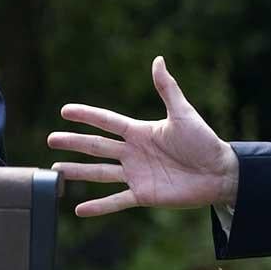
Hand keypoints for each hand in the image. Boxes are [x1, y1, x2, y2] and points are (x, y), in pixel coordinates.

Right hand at [48, 57, 238, 217]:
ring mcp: (136, 174)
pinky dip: (99, 207)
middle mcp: (133, 153)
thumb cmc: (204, 141)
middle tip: (51, 138)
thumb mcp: (183, 114)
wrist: (219, 173)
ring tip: (56, 169)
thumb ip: (167, 89)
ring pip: (100, 173)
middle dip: (74, 142)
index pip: (107, 122)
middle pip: (97, 147)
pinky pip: (116, 201)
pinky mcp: (143, 195)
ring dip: (78, 171)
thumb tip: (158, 59)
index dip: (86, 116)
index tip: (65, 111)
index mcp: (140, 132)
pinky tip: (79, 210)